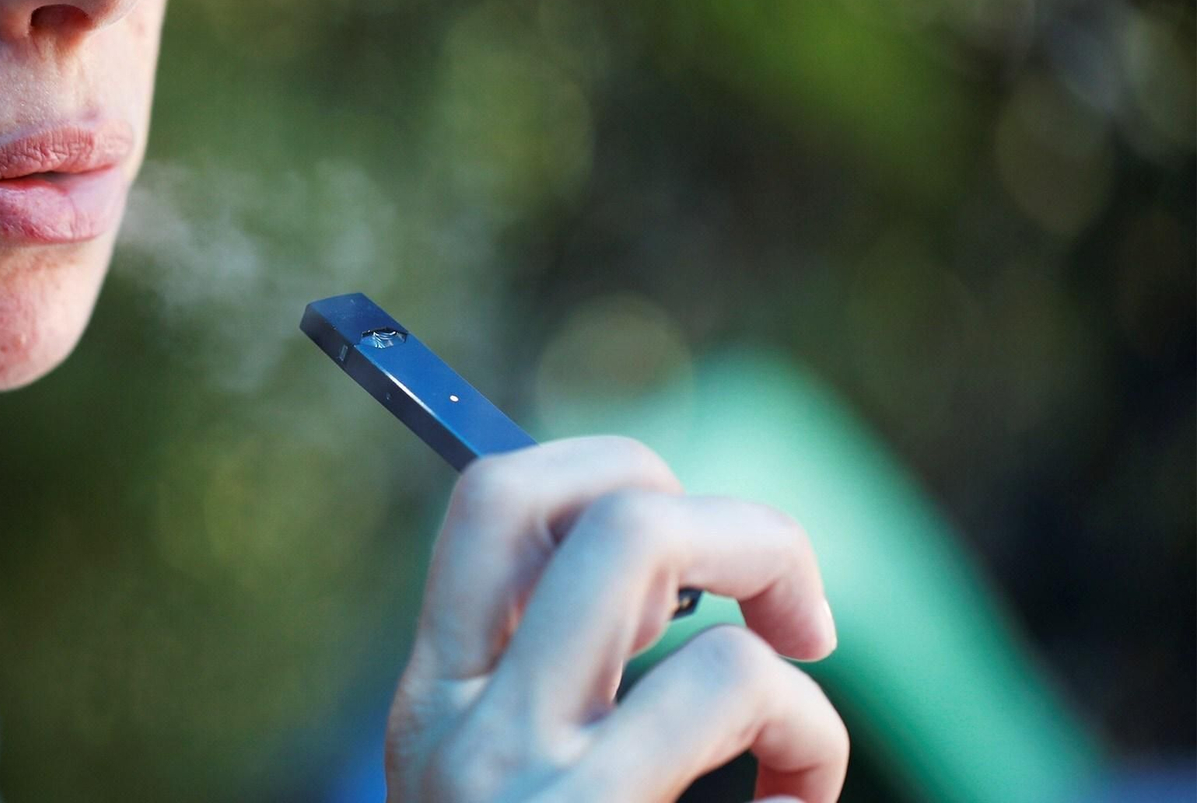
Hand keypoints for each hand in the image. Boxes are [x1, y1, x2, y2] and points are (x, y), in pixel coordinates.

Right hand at [385, 437, 846, 802]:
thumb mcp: (519, 797)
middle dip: (730, 518)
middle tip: (788, 616)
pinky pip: (733, 680)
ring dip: (778, 597)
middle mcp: (453, 724)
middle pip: (580, 496)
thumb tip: (664, 593)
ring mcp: (511, 769)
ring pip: (642, 535)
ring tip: (800, 734)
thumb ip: (552, 696)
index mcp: (434, 706)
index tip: (697, 553)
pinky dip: (813, 737)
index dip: (611, 476)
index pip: (493, 504)